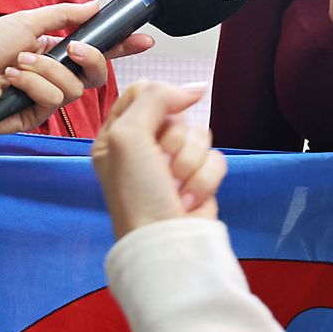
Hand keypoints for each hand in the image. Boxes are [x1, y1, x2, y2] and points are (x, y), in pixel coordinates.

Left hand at [0, 1, 154, 133]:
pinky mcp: (37, 116)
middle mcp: (55, 75)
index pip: (95, 50)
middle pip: (96, 73)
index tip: (143, 39)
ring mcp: (47, 97)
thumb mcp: (26, 21)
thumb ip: (64, 15)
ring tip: (18, 63)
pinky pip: (53, 99)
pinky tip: (11, 80)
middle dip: (92, 57)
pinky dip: (32, 84)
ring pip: (74, 87)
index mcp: (55, 51)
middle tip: (73, 48)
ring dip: (45, 69)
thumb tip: (93, 6)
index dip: (121, 46)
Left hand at [92, 80, 225, 238]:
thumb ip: (155, 97)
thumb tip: (194, 88)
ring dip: (189, 162)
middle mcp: (144, 147)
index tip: (165, 115)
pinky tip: (189, 199)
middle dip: (174, 139)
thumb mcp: (128, 135)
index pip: (142, 92)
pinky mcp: (199, 179)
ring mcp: (173, 164)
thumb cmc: (137, 192)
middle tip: (161, 164)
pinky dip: (205, 179)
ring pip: (200, 135)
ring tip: (175, 187)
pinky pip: (216, 158)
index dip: (158, 99)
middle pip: (176, 113)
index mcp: (116, 135)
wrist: (165, 242)